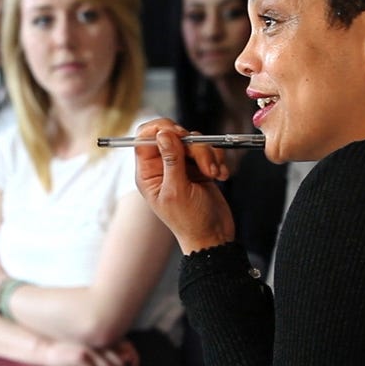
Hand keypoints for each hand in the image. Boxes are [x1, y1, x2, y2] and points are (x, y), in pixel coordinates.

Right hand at [37, 337, 138, 365]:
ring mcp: (90, 349)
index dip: (135, 361)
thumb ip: (110, 354)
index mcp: (103, 338)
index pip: (128, 348)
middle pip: (120, 364)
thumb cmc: (73, 353)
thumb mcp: (93, 352)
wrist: (49, 351)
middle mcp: (98, 342)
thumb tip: (129, 359)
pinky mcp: (80, 357)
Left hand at [132, 118, 236, 254]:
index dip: (160, 129)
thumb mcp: (177, 191)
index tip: (178, 134)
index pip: (144, 138)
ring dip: (208, 155)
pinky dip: (217, 160)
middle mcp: (162, 166)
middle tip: (202, 163)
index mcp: (148, 173)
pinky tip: (220, 176)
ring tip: (213, 174)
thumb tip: (163, 134)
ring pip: (194, 141)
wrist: (214, 235)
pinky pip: (209, 150)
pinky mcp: (199, 167)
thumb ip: (171, 160)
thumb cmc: (190, 221)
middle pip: (174, 135)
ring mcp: (182, 166)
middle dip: (193, 146)